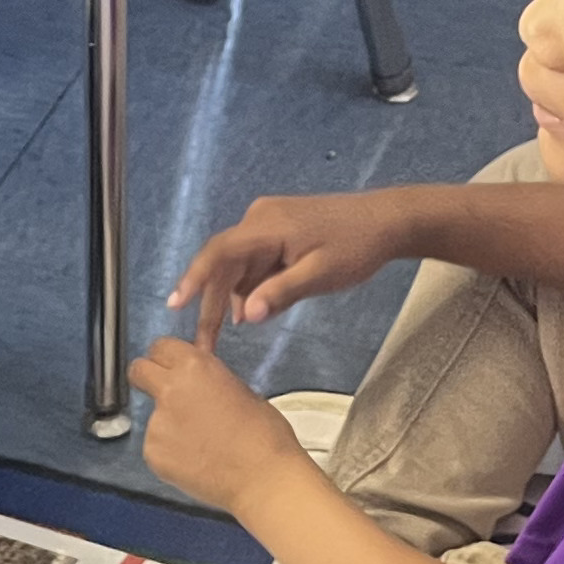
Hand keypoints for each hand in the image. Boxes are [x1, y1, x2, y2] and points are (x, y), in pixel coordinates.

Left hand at [129, 336, 302, 517]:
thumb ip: (210, 380)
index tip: (170, 367)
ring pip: (151, 416)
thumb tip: (200, 378)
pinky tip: (196, 461)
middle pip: (138, 371)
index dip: (166, 358)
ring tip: (201, 444)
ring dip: (168, 425)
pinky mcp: (153, 454)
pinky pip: (155, 447)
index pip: (161, 347)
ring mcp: (156, 424)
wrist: (262, 478)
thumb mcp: (240, 390)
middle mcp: (169, 391)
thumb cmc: (264, 436)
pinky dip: (170, 453)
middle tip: (164, 394)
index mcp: (195, 368)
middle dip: (147, 378)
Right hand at [167, 192, 412, 338]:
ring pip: (238, 265)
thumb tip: (243, 316)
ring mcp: (268, 223)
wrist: (387, 220)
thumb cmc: (357, 246)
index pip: (219, 252)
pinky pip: (253, 261)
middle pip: (224, 264)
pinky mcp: (277, 230)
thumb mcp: (320, 276)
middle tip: (205, 344)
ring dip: (233, 297)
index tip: (175, 304)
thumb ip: (280, 294)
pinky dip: (251, 286)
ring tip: (230, 332)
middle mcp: (259, 219)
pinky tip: (255, 308)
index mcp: (267, 226)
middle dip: (212, 303)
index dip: (194, 278)